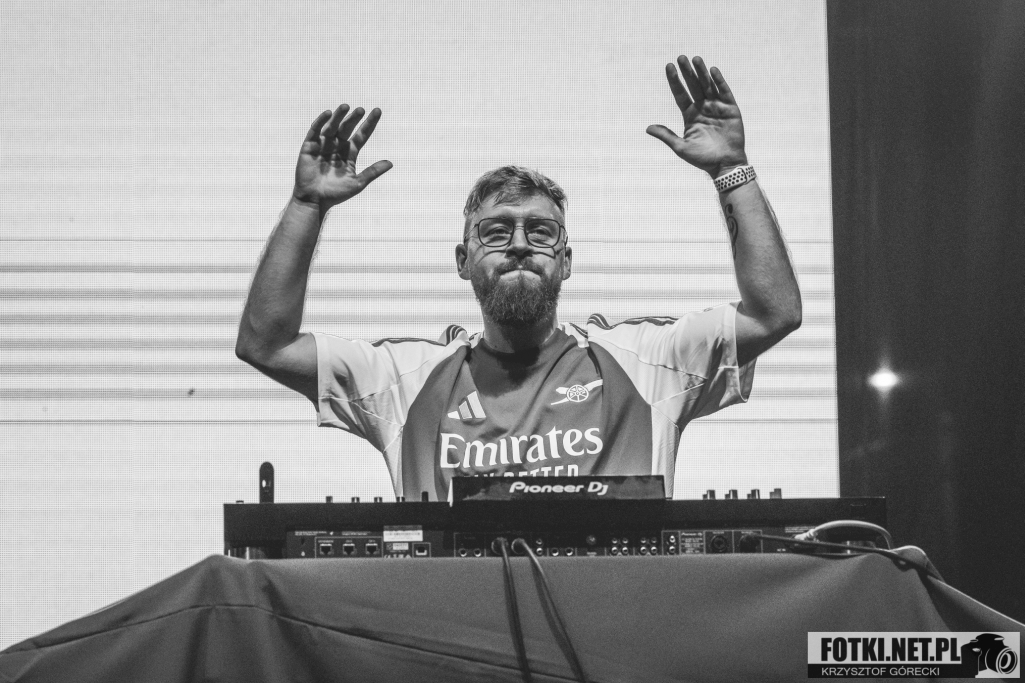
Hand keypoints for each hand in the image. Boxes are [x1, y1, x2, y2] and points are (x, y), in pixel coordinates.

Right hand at [292, 104, 392, 209]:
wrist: (314, 200)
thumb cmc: (336, 194)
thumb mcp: (357, 183)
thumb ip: (372, 172)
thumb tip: (390, 163)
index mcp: (349, 153)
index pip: (361, 135)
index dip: (369, 123)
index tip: (378, 111)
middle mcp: (337, 146)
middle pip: (347, 128)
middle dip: (354, 118)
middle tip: (361, 110)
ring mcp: (323, 145)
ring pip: (332, 126)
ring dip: (339, 116)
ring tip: (346, 107)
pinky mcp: (309, 146)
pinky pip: (315, 130)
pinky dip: (321, 121)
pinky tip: (328, 114)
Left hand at [646, 56, 746, 177]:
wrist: (725, 165)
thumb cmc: (702, 159)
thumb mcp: (681, 147)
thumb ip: (666, 135)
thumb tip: (647, 128)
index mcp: (690, 115)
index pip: (680, 94)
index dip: (675, 81)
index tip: (668, 67)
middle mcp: (703, 108)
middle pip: (693, 86)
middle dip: (687, 72)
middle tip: (680, 57)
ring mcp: (717, 107)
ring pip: (707, 85)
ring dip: (701, 72)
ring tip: (695, 59)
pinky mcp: (731, 109)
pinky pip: (724, 92)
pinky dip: (719, 81)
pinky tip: (712, 70)